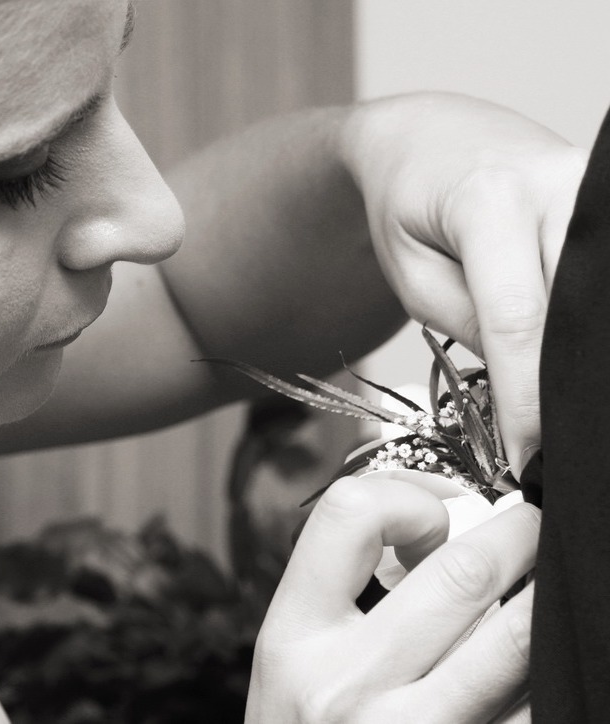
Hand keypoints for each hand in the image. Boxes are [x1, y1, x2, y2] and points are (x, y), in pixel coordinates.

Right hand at [246, 476, 538, 722]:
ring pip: (517, 637)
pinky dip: (547, 675)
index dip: (409, 496)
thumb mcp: (292, 660)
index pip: (347, 517)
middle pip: (461, 572)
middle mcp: (345, 684)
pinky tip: (534, 666)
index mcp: (292, 637)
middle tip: (529, 527)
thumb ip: (341, 595)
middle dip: (516, 534)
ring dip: (543, 598)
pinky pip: (531, 708)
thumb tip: (435, 526)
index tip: (438, 512)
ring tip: (543, 583)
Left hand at [340, 92, 588, 474]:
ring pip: (603, 304)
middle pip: (580, 314)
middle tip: (553, 456)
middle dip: (568, 391)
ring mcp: (600, 188)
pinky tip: (579, 368)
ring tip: (566, 421)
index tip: (524, 460)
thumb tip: (529, 389)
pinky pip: (608, 284)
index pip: (519, 320)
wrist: (434, 139)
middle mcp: (564, 186)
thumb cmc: (410, 210)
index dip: (525, 400)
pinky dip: (594, 330)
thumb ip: (472, 324)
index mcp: (493, 201)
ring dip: (587, 363)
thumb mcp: (413, 273)